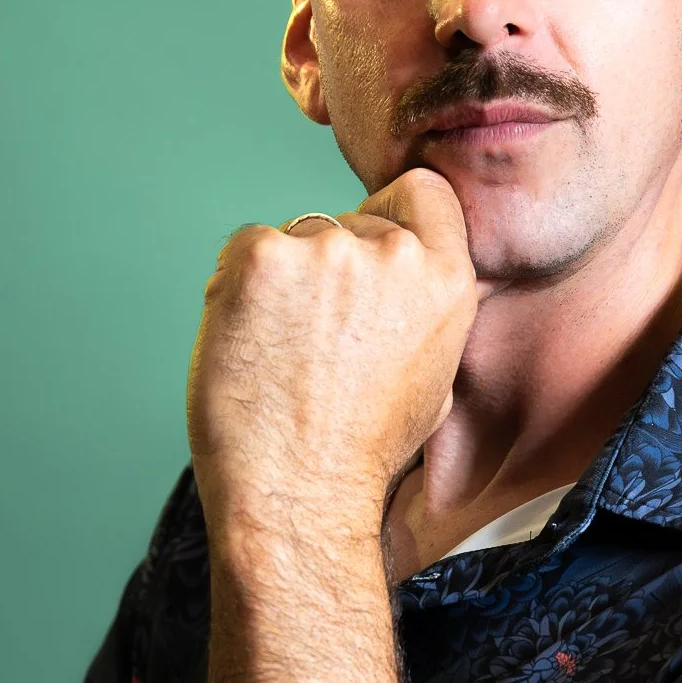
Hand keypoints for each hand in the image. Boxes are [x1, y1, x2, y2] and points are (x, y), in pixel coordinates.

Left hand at [185, 168, 477, 554]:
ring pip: (293, 238)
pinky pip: (243, 249)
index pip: (423, 191)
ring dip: (281, 281)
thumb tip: (402, 282)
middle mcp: (392, 254)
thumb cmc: (360, 451)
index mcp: (445, 280)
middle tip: (313, 340)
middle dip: (327, 268)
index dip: (389, 213)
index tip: (367, 246)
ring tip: (281, 354)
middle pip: (347, 222)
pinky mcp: (261, 258)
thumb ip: (425, 313)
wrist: (298, 491)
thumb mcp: (435, 380)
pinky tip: (249, 344)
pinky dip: (236, 288)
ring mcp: (325, 251)